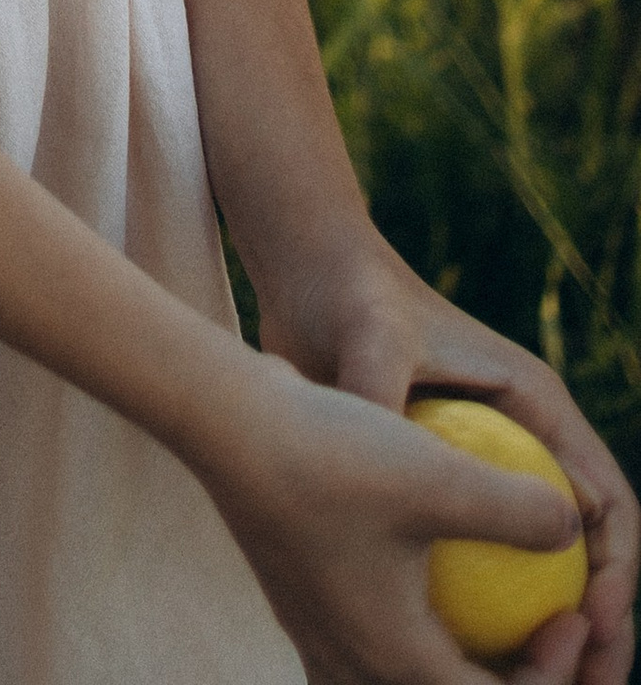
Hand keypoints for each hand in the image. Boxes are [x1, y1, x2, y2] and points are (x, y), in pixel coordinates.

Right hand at [188, 339, 612, 682]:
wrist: (225, 420)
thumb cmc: (332, 450)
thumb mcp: (443, 476)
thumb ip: (521, 511)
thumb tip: (577, 528)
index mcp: (396, 660)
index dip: (554, 677)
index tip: (570, 614)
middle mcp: (355, 664)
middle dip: (511, 680)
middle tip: (549, 630)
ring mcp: (321, 638)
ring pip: (404, 680)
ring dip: (456, 665)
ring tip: (491, 622)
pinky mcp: (303, 603)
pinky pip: (370, 650)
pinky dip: (412, 639)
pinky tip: (425, 581)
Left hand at [247, 226, 635, 684]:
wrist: (309, 273)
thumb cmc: (345, 297)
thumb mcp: (371, 342)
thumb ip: (388, 393)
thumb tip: (412, 477)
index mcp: (540, 409)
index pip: (606, 505)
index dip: (615, 576)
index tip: (595, 632)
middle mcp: (531, 443)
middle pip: (592, 551)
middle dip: (603, 627)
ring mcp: (494, 467)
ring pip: (543, 569)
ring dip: (550, 635)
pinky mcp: (450, 485)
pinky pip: (485, 565)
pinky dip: (487, 615)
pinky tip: (454, 666)